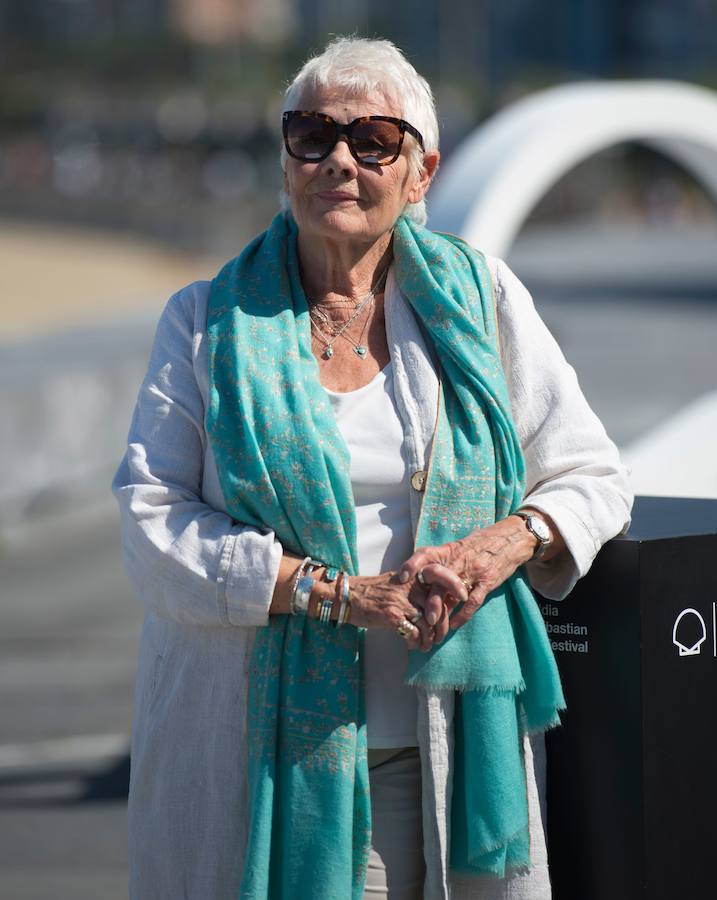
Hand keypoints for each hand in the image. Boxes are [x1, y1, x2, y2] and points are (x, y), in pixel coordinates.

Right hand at [348, 567, 467, 651]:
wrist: (347, 596)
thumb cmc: (371, 590)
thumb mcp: (395, 581)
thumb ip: (414, 587)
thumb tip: (433, 601)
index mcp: (411, 577)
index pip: (440, 578)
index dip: (454, 586)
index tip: (463, 598)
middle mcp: (409, 587)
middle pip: (438, 607)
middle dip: (442, 626)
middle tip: (440, 637)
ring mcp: (401, 601)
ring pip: (428, 624)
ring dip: (430, 639)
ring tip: (427, 645)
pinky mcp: (393, 616)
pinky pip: (413, 633)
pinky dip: (416, 643)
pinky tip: (414, 646)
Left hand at [399, 516, 537, 637]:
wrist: (510, 539)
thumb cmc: (480, 546)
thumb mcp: (459, 548)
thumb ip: (442, 564)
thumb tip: (422, 580)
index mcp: (449, 550)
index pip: (425, 553)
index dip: (412, 563)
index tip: (402, 576)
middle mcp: (459, 560)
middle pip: (438, 579)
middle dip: (429, 599)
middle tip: (420, 616)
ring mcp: (474, 571)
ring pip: (454, 592)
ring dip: (444, 610)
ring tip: (435, 625)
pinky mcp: (488, 581)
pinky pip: (473, 601)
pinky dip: (464, 614)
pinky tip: (455, 625)